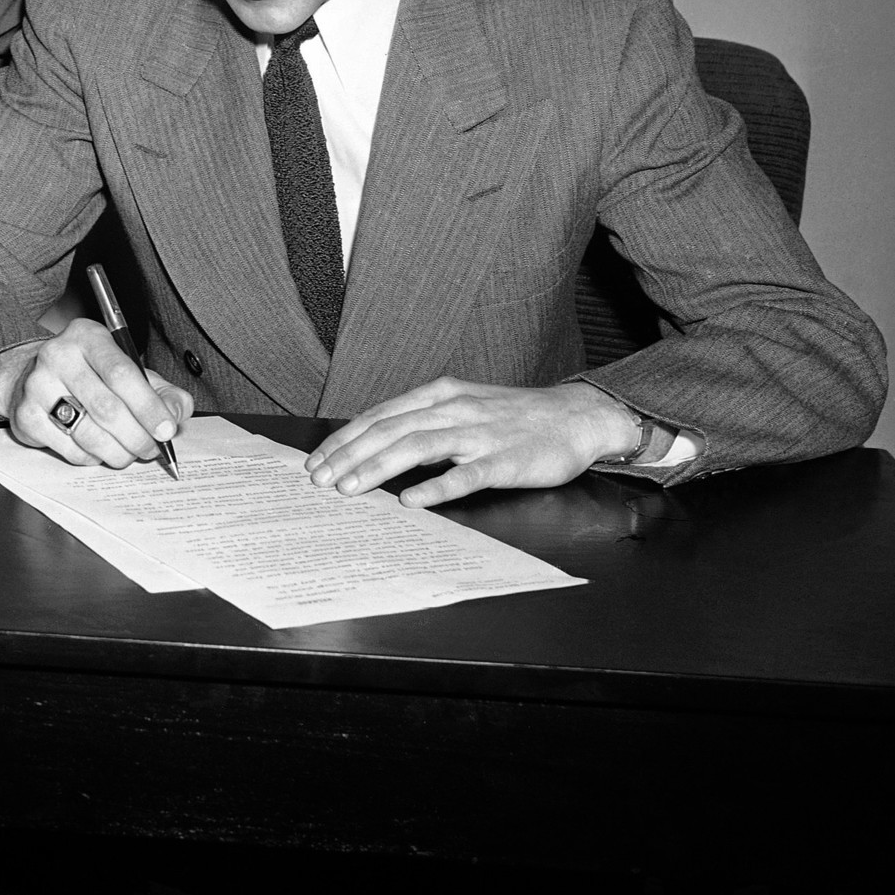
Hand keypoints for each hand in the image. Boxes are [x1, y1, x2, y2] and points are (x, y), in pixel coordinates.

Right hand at [0, 318, 193, 467]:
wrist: (28, 378)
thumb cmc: (88, 376)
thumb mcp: (127, 371)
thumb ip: (161, 390)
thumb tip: (175, 414)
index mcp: (87, 336)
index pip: (122, 373)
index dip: (148, 406)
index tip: (166, 429)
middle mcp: (58, 356)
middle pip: (107, 408)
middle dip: (137, 436)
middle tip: (151, 449)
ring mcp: (37, 387)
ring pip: (89, 434)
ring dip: (118, 452)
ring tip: (129, 453)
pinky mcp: (26, 417)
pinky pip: (70, 450)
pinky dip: (93, 458)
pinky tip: (99, 450)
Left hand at [306, 378, 635, 506]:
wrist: (577, 417)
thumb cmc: (515, 416)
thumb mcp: (463, 406)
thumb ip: (423, 422)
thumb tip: (378, 444)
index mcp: (439, 395)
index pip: (380, 416)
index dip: (345, 438)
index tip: (317, 461)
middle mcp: (454, 409)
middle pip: (390, 430)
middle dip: (349, 456)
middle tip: (320, 480)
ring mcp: (479, 433)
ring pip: (418, 446)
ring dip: (379, 468)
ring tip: (350, 489)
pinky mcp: (504, 460)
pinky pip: (466, 473)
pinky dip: (436, 486)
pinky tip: (412, 500)